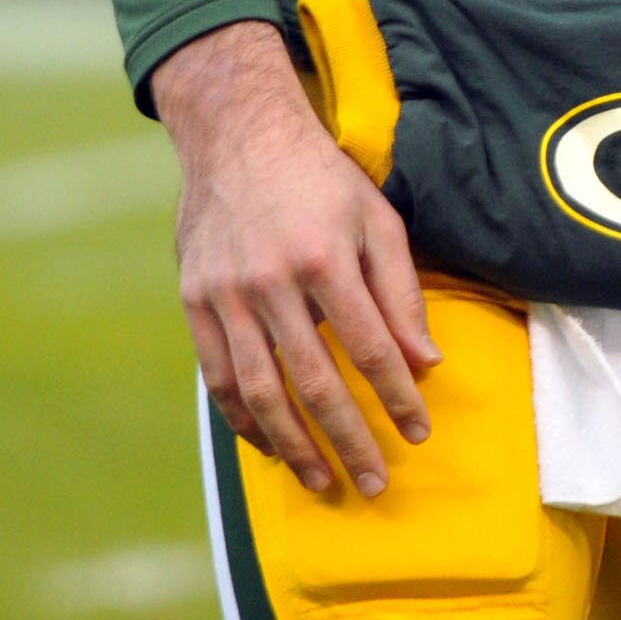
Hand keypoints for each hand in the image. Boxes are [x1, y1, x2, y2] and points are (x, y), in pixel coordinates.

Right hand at [152, 20, 440, 498]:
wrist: (237, 136)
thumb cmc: (320, 177)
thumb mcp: (377, 218)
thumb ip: (401, 292)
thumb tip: (426, 362)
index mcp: (325, 259)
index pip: (370, 349)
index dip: (397, 397)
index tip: (417, 433)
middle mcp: (271, 283)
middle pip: (314, 383)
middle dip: (348, 439)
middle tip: (372, 483)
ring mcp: (226, 297)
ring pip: (261, 392)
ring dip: (293, 446)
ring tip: (321, 480)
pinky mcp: (195, 303)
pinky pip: (220, 378)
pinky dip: (245, 420)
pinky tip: (270, 446)